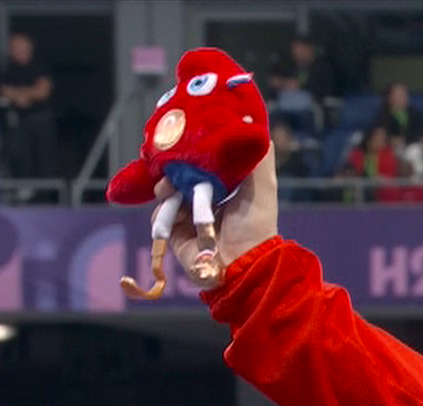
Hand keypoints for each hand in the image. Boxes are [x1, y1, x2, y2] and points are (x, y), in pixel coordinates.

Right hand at [160, 144, 279, 285]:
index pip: (203, 162)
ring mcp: (187, 216)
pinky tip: (173, 207)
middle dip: (174, 168)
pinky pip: (160, 214)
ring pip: (167, 191)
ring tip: (170, 187)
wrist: (241, 262)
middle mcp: (205, 200)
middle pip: (180, 174)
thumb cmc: (255, 224)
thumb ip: (259, 158)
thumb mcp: (262, 185)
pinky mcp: (174, 232)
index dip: (193, 151)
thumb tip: (255, 125)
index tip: (184, 139)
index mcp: (224, 187)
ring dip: (167, 187)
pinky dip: (164, 208)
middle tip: (171, 162)